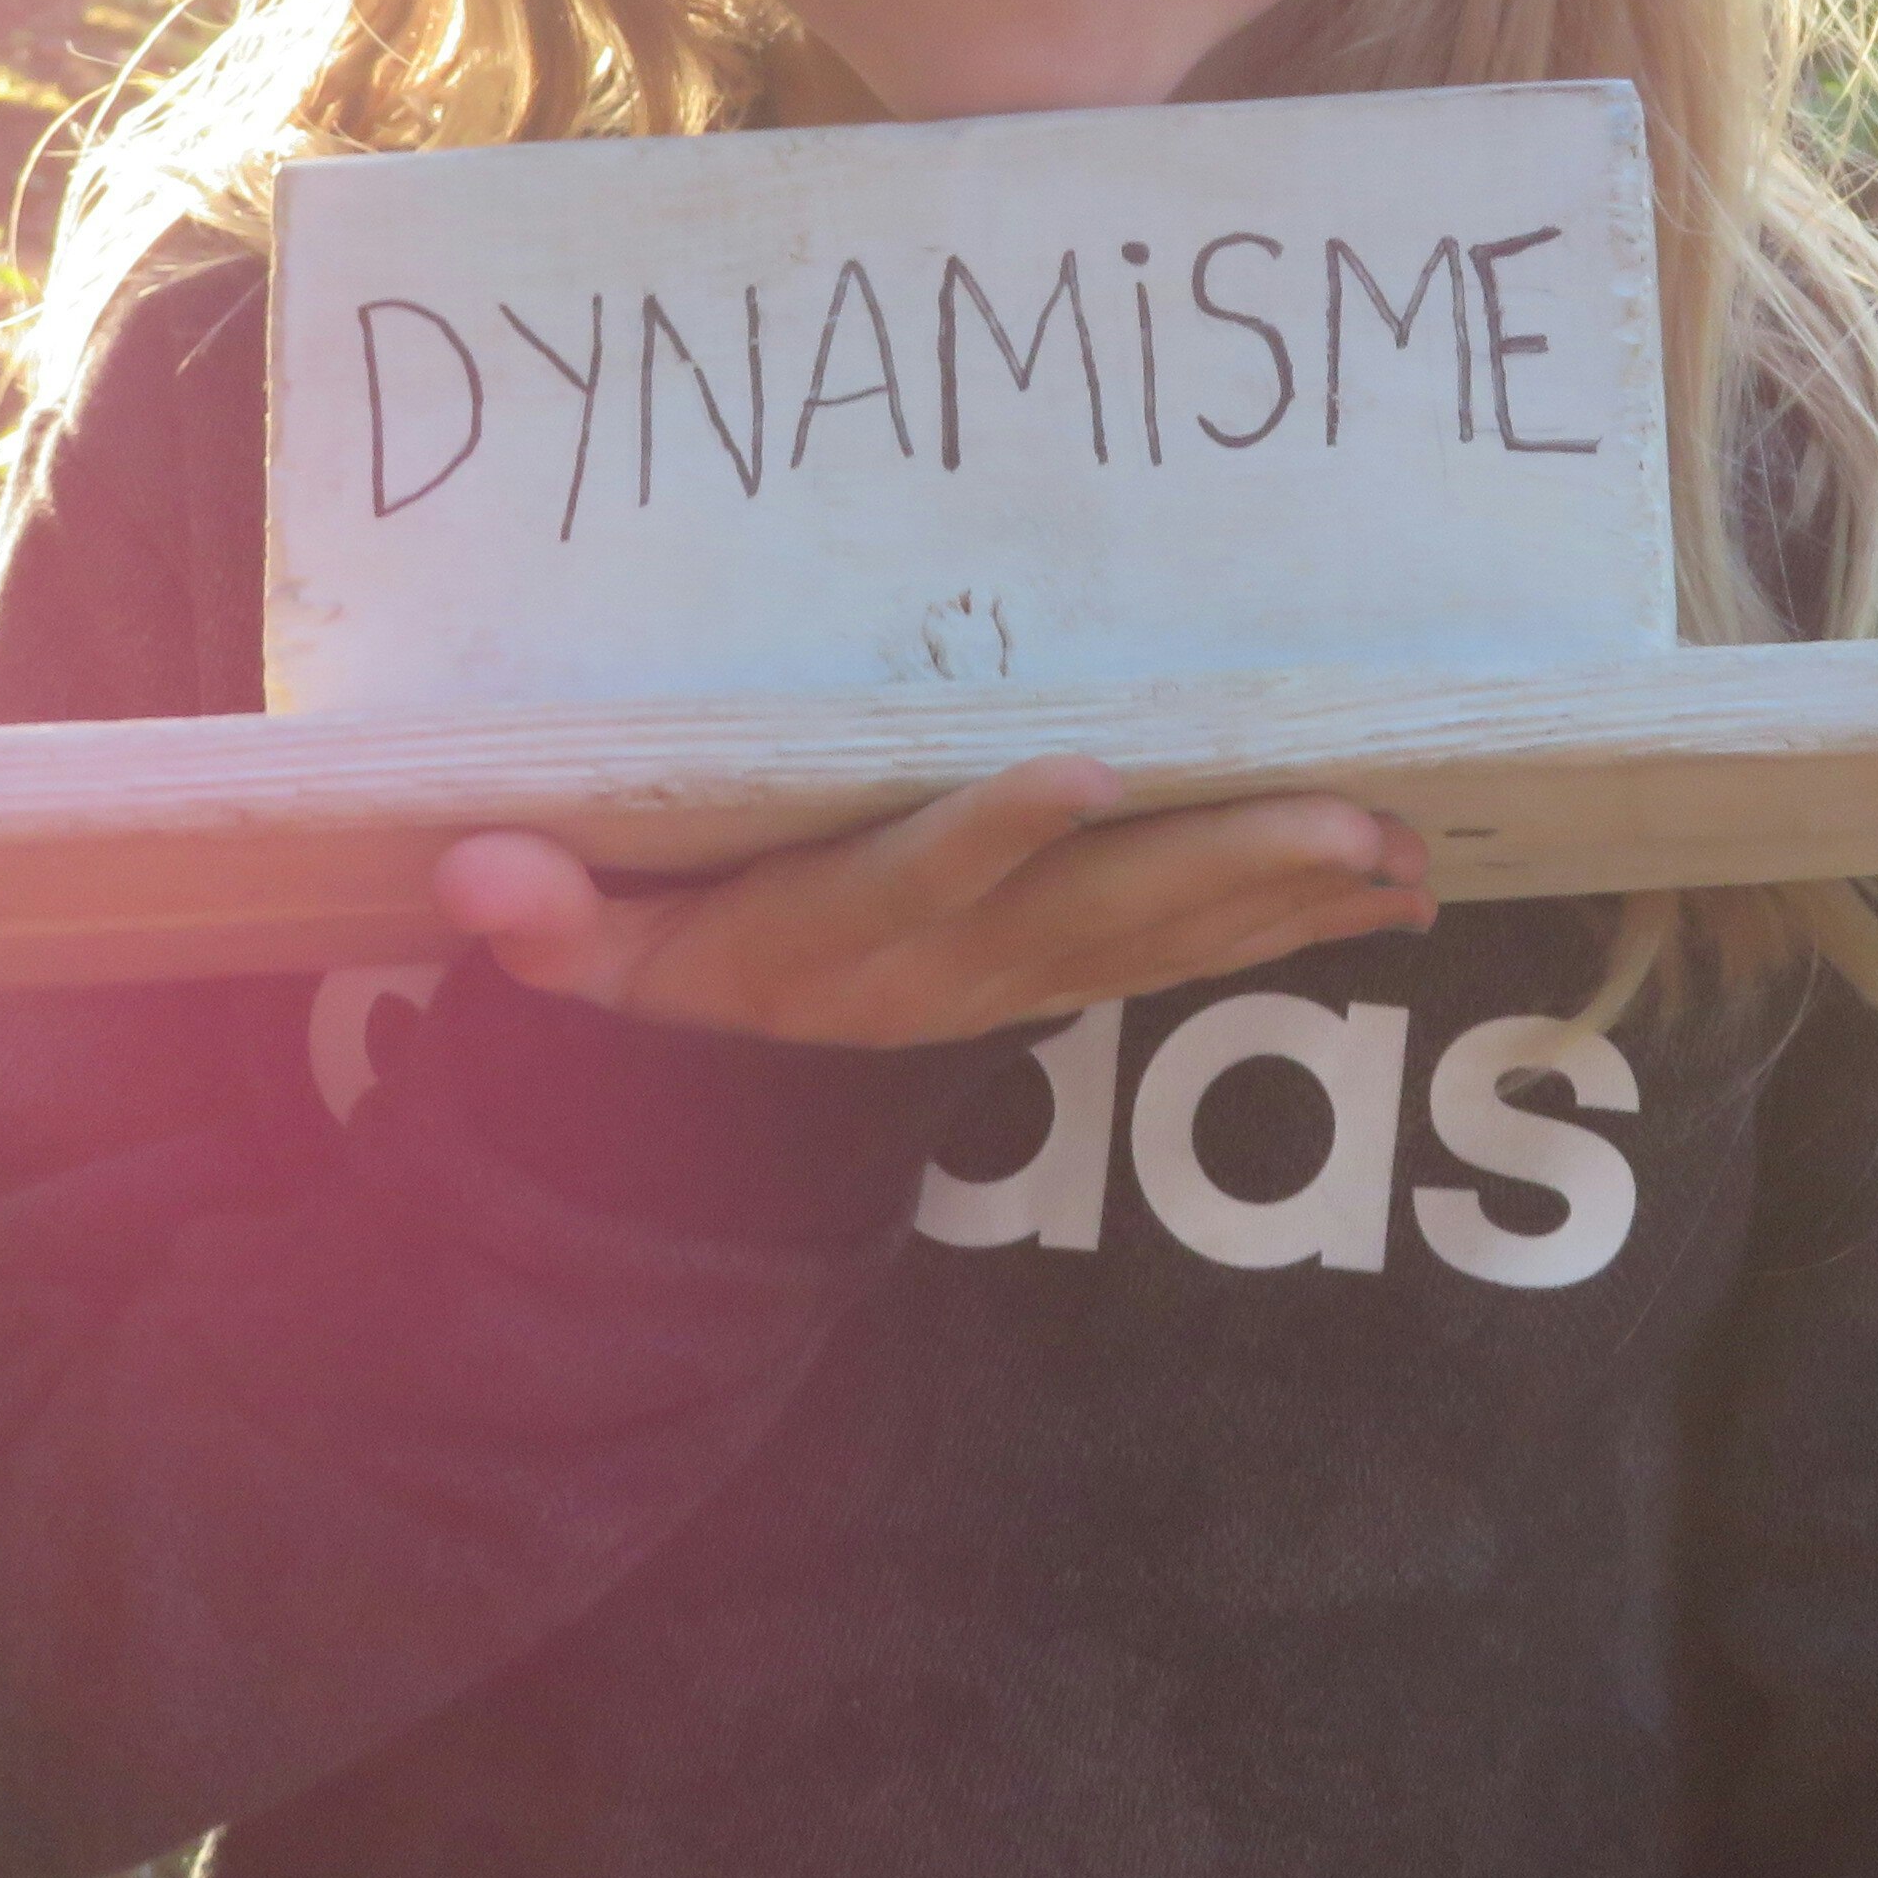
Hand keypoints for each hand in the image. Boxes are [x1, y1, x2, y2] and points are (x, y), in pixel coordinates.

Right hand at [425, 759, 1432, 1048]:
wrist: (753, 1107)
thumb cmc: (693, 982)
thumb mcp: (607, 970)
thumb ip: (554, 926)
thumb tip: (472, 873)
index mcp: (848, 936)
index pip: (927, 877)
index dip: (1000, 832)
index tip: (1077, 771)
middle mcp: (964, 966)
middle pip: (1106, 910)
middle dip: (1230, 869)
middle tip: (1349, 826)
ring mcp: (1036, 979)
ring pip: (1180, 932)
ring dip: (1296, 896)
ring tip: (1405, 850)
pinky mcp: (1082, 978)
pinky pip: (1206, 950)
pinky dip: (1301, 919)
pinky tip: (1399, 882)